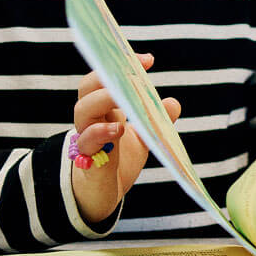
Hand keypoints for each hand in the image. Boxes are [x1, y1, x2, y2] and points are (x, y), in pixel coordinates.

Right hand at [69, 53, 180, 225]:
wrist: (104, 195)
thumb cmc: (119, 163)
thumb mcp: (144, 140)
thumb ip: (156, 121)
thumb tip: (173, 103)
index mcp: (105, 110)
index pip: (105, 80)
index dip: (121, 67)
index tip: (148, 59)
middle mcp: (92, 120)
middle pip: (87, 89)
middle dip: (106, 76)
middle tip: (133, 73)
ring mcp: (87, 138)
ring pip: (82, 111)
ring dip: (102, 101)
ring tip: (122, 97)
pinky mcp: (87, 160)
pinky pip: (86, 142)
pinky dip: (100, 133)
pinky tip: (117, 130)